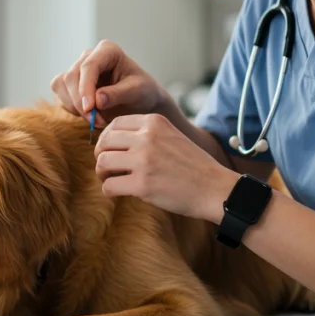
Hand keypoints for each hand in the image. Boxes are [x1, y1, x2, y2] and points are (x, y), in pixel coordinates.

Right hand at [50, 40, 171, 126]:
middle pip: (72, 76)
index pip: (89, 66)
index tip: (89, 108)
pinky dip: (72, 108)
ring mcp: (78, 68)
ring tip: (97, 120)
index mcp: (108, 50)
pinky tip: (89, 115)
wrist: (140, 102)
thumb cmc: (142, 92)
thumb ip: (118, 94)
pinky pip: (60, 94)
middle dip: (81, 103)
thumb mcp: (137, 92)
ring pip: (61, 85)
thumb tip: (97, 99)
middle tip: (97, 122)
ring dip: (76, 107)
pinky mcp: (70, 83)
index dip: (85, 87)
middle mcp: (90, 56)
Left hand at [94, 113, 238, 220]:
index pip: (115, 124)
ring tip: (111, 179)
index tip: (111, 151)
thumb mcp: (171, 136)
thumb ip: (147, 134)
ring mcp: (143, 160)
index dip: (107, 139)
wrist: (214, 188)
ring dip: (102, 173)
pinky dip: (108, 191)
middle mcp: (146, 137)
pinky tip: (116, 193)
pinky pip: (109, 185)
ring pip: (102, 162)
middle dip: (101, 155)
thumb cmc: (192, 165)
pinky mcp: (142, 184)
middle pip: (104, 142)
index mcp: (154, 122)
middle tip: (107, 167)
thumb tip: (113, 140)